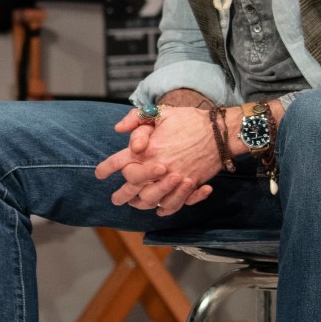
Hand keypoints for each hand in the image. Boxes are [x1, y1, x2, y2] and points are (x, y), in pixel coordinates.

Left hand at [95, 106, 218, 215]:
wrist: (221, 131)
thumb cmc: (189, 120)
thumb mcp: (161, 112)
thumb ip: (136, 119)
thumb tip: (118, 130)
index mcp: (149, 149)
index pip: (121, 162)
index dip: (107, 168)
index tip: (99, 173)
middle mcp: (159, 166)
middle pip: (133, 187)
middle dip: (121, 194)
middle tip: (115, 199)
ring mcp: (176, 178)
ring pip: (153, 200)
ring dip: (141, 204)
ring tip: (134, 204)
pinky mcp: (191, 185)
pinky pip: (176, 204)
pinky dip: (167, 208)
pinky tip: (161, 209)